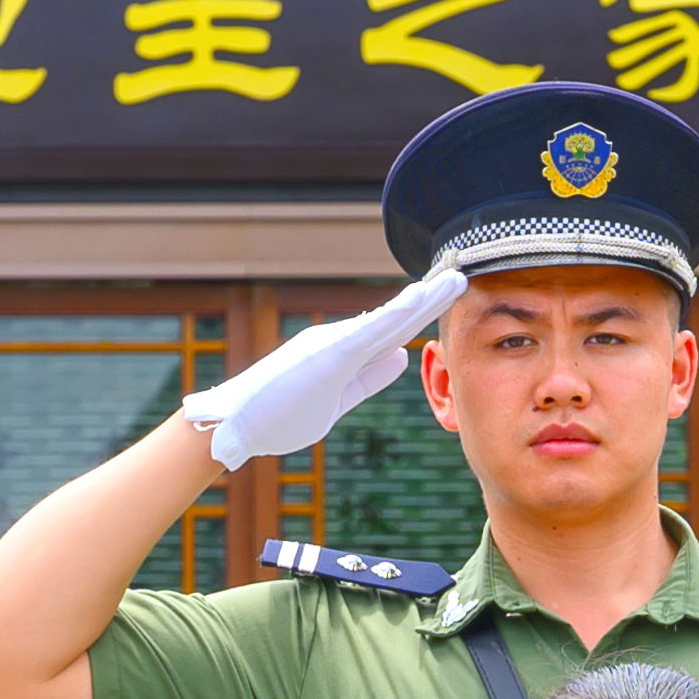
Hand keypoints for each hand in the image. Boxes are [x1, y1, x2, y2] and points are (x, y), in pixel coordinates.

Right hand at [183, 267, 468, 465]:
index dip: (427, 311)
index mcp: (345, 352)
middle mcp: (340, 339)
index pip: (396, 330)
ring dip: (424, 298)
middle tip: (465, 272)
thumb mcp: (336, 400)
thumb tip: (401, 357)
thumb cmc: (277, 416)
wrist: (233, 427)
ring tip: (455, 278)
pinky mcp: (326, 355)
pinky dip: (396, 315)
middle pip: (398, 317)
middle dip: (433, 296)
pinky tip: (419, 301)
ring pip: (389, 318)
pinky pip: (368, 333)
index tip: (454, 293)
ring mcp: (332, 343)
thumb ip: (369, 378)